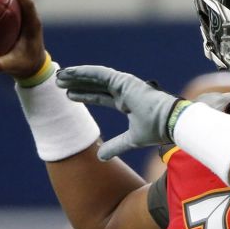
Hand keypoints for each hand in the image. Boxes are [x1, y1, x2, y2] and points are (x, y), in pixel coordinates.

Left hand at [55, 65, 182, 159]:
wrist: (170, 122)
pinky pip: (100, 73)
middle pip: (95, 85)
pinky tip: (71, 72)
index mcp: (126, 102)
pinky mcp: (123, 80)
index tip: (69, 95)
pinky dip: (85, 72)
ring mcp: (124, 83)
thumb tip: (100, 157)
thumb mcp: (131, 140)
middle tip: (59, 83)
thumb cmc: (157, 130)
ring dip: (77, 75)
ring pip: (95, 77)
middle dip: (77, 83)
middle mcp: (124, 90)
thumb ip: (116, 146)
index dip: (85, 95)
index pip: (100, 96)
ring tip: (60, 76)